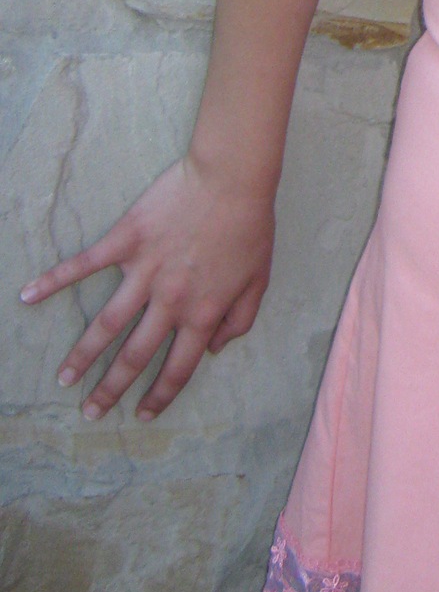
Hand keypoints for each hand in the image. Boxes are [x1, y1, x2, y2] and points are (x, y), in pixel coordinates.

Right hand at [19, 152, 275, 421]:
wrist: (233, 177)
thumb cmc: (251, 226)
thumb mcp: (259, 280)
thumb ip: (239, 320)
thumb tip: (213, 349)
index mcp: (202, 313)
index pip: (178, 368)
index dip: (159, 395)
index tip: (142, 413)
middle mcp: (169, 300)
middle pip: (134, 355)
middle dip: (110, 389)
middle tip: (89, 412)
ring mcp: (144, 271)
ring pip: (107, 324)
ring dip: (82, 355)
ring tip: (64, 379)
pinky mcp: (126, 241)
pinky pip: (85, 264)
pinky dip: (54, 280)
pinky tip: (28, 295)